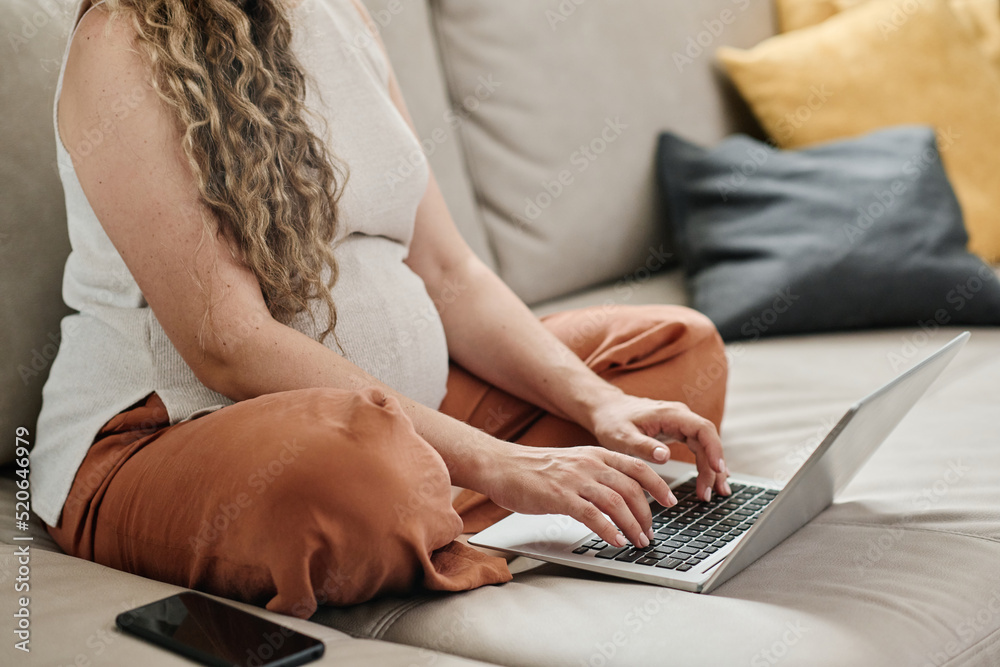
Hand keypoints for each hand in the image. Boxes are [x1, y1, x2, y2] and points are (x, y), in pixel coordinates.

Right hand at [482, 442, 677, 547]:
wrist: (501, 465)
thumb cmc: (535, 469)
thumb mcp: (573, 462)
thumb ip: (597, 473)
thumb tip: (621, 494)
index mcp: (596, 454)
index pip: (638, 467)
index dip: (658, 485)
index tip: (671, 501)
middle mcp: (589, 464)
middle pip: (631, 488)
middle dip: (647, 514)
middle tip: (650, 533)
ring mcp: (574, 479)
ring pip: (615, 502)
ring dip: (632, 525)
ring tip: (638, 541)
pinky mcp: (559, 496)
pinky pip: (592, 515)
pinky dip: (608, 530)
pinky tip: (615, 540)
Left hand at [586, 392, 730, 502]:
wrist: (606, 409)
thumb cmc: (613, 421)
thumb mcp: (623, 437)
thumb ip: (643, 446)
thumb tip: (665, 457)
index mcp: (670, 414)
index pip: (702, 429)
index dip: (713, 449)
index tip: (717, 469)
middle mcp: (680, 416)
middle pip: (707, 440)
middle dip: (713, 467)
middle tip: (709, 493)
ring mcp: (681, 423)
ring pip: (705, 445)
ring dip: (712, 468)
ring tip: (716, 492)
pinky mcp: (678, 431)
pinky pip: (698, 447)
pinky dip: (705, 463)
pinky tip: (711, 479)